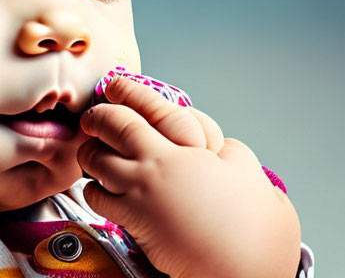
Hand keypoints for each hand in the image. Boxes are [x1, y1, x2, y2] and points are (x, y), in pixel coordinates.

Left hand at [77, 76, 300, 277]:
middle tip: (93, 117)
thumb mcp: (248, 169)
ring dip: (90, 152)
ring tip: (92, 151)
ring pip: (96, 159)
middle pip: (112, 126)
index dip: (126, 90)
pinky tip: (100, 188)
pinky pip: (96, 196)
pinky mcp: (133, 220)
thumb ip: (225, 149)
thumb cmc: (254, 226)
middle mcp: (156, 164)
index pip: (148, 105)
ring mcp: (140, 192)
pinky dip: (92, 188)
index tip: (115, 85)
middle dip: (97, 117)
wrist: (244, 270)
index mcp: (186, 146)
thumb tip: (215, 146)